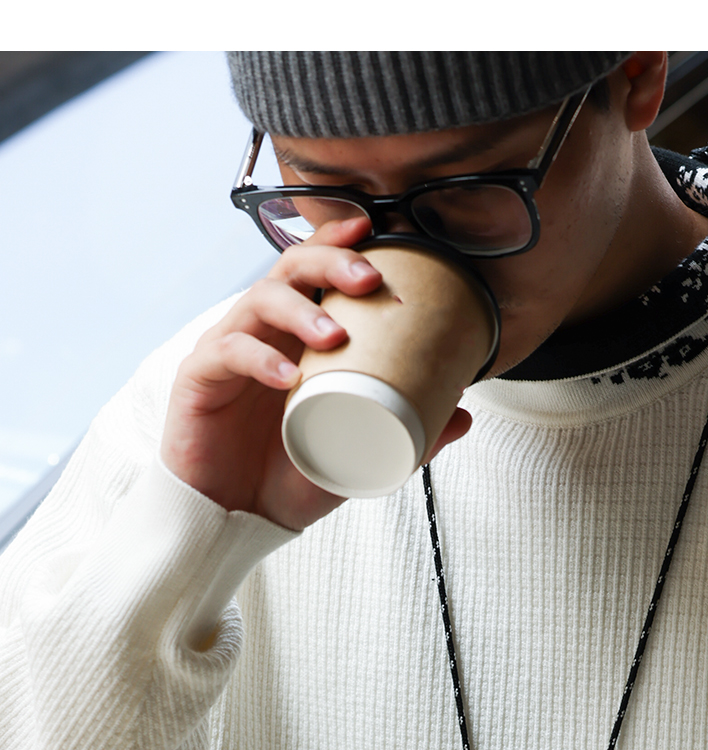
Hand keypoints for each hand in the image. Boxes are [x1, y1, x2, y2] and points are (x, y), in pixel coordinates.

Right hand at [160, 215, 472, 530]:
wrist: (235, 518)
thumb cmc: (287, 477)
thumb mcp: (356, 456)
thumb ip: (408, 436)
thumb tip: (462, 416)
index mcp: (296, 336)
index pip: (314, 271)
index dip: (339, 241)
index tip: (375, 229)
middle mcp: (263, 332)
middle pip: (289, 269)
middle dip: (330, 263)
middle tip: (368, 280)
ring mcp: (229, 350)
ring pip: (259, 301)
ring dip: (302, 312)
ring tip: (334, 337)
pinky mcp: (199, 378)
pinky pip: (228, 352)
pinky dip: (259, 358)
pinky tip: (286, 374)